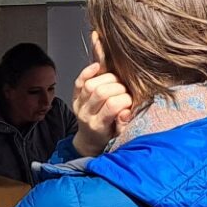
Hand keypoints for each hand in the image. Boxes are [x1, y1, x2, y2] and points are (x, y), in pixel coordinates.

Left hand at [71, 34, 132, 156]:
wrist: (89, 139)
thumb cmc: (108, 136)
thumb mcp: (119, 136)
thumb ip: (123, 124)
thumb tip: (126, 111)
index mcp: (98, 125)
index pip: (112, 105)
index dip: (126, 99)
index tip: (131, 102)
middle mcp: (85, 114)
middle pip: (100, 92)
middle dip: (118, 88)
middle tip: (125, 92)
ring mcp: (78, 104)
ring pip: (90, 84)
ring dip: (108, 79)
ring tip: (117, 83)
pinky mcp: (75, 96)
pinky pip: (79, 81)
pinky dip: (88, 71)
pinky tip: (99, 66)